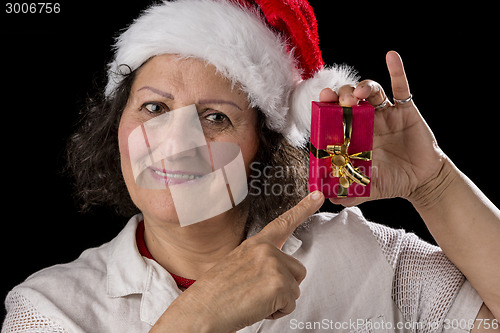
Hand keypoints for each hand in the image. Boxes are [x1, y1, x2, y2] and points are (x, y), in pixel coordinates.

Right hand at [152, 191, 324, 332]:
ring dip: (279, 300)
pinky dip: (277, 312)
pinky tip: (256, 307)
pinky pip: (291, 304)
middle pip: (297, 270)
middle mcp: (266, 250)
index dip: (303, 209)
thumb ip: (258, 262)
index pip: (282, 223)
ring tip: (254, 300)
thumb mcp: (236, 266)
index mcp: (254, 244)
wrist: (200, 310)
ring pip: (295, 289)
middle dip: (284, 286)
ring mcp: (273, 265)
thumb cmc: (214, 294)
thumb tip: (273, 273)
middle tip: (257, 293)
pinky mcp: (279, 284)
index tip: (317, 196)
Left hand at [321, 51, 447, 206]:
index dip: (327, 107)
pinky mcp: (405, 109)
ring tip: (358, 94)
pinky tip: (391, 56)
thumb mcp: (367, 189)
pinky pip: (401, 87)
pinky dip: (397, 71)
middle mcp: (366, 120)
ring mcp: (385, 113)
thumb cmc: (392, 182)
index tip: (321, 101)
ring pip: (371, 91)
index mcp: (353, 135)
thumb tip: (327, 197)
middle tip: (338, 98)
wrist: (422, 181)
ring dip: (363, 87)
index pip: (335, 116)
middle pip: (349, 99)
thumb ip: (349, 192)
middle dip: (342, 95)